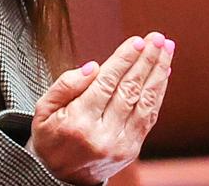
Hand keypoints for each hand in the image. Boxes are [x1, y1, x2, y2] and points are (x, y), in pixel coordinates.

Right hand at [27, 32, 174, 184]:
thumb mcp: (43, 109)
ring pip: (144, 102)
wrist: (58, 177)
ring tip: (166, 49)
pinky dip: (158, 93)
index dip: (124, 60)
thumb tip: (94, 66)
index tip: (137, 41)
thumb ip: (66, 85)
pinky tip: (162, 74)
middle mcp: (103, 135)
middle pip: (129, 90)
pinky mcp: (131, 149)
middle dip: (146, 60)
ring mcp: (120, 144)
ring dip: (158, 73)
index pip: (106, 84)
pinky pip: (148, 116)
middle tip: (157, 38)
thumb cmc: (49, 136)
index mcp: (78, 122)